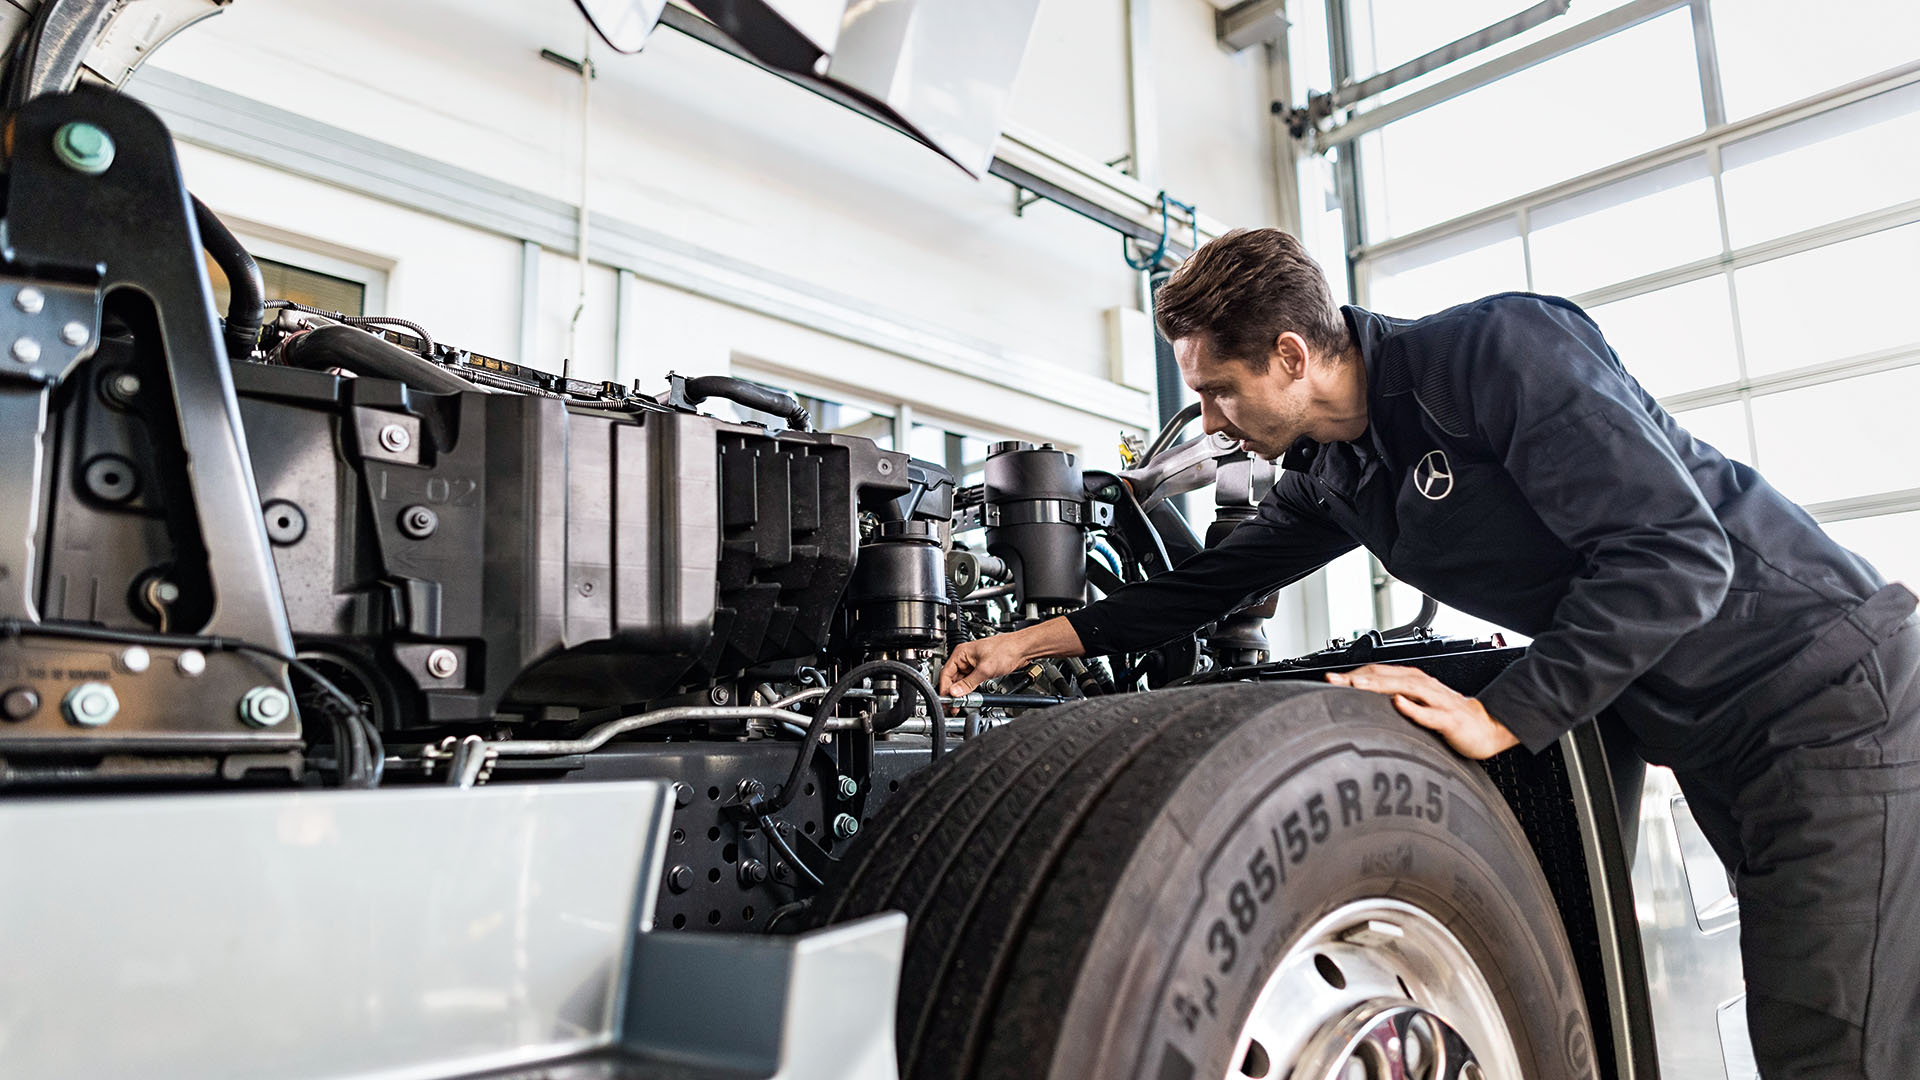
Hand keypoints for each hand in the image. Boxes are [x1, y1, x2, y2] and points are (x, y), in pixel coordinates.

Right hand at [940, 634, 1033, 696]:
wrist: (1022, 649)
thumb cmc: (1006, 649)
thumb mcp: (985, 669)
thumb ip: (968, 683)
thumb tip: (955, 692)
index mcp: (961, 653)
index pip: (946, 673)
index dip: (944, 688)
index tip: (946, 701)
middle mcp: (965, 658)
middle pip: (952, 678)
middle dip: (952, 692)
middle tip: (953, 705)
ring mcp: (972, 664)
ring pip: (961, 681)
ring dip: (961, 692)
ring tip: (960, 703)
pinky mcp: (980, 669)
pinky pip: (970, 682)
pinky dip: (969, 690)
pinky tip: (969, 697)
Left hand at [1325, 664, 1519, 758]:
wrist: (1488, 728)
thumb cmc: (1450, 719)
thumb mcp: (1418, 709)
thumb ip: (1393, 706)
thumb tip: (1361, 708)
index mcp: (1414, 683)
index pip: (1378, 674)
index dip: (1353, 675)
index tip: (1328, 681)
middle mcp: (1424, 687)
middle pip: (1387, 676)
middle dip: (1358, 677)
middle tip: (1332, 681)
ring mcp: (1437, 701)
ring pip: (1406, 688)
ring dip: (1379, 685)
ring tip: (1356, 685)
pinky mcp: (1450, 719)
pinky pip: (1430, 713)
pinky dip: (1413, 707)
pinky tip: (1397, 703)